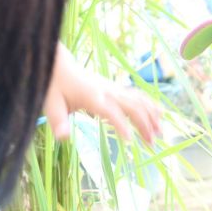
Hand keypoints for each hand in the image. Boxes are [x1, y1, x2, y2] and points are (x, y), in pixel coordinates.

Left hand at [43, 42, 160, 143]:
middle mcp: (107, 91)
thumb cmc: (54, 86)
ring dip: (152, 116)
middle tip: (152, 145)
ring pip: (139, 100)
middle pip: (133, 106)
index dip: (122, 126)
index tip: (129, 142)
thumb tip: (63, 137)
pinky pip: (138, 96)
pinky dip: (151, 105)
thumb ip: (58, 122)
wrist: (59, 65)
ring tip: (160, 134)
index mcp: (93, 97)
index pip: (112, 112)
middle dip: (145, 125)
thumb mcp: (51, 105)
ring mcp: (114, 88)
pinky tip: (160, 115)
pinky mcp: (116, 88)